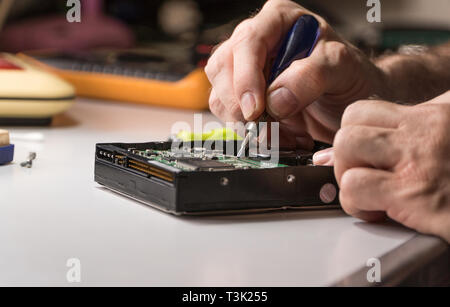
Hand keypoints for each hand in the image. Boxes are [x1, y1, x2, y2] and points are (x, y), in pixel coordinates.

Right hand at [205, 0, 386, 147]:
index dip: (246, 76)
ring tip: (283, 135)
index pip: (248, 41)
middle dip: (240, 105)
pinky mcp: (243, 99)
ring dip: (246, 124)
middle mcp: (256, 43)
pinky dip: (250, 134)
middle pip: (223, 68)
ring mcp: (245, 71)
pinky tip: (280, 136)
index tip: (256, 108)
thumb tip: (274, 100)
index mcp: (278, 20)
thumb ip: (312, 76)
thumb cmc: (351, 77)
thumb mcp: (344, 69)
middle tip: (265, 129)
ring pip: (219, 95)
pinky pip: (228, 116)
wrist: (353, 104)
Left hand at [314, 91, 449, 242]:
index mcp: (432, 116)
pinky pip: (355, 187)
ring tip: (370, 193)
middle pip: (349, 126)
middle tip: (364, 175)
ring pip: (346, 149)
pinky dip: (356, 202)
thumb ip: (422, 120)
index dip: (354, 136)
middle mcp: (424, 133)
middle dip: (346, 156)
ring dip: (348, 176)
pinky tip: (379, 212)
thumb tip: (368, 130)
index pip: (362, 111)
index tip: (363, 157)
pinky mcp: (415, 196)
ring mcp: (418, 162)